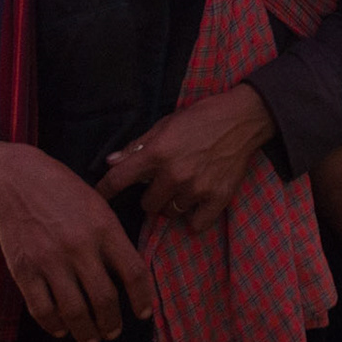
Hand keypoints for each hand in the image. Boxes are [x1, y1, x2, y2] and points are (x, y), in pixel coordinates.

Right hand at [0, 141, 154, 341]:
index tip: (143, 314)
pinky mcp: (24, 270)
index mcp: (105, 228)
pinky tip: (61, 328)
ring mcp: (51, 261)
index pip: (133, 272)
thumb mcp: (100, 205)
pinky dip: (53, 325)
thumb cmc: (65, 192)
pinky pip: (42, 309)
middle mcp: (80, 247)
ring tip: (90, 338)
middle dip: (112, 323)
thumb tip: (130, 274)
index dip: (142, 298)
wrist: (19, 180)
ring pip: (74, 311)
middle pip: (104, 298)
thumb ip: (114, 237)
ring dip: (85, 331)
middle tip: (113, 332)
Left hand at [98, 84, 275, 234]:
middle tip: (163, 183)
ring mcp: (197, 189)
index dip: (104, 191)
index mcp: (158, 153)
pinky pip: (196, 224)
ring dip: (172, 204)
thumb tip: (111, 162)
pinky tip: (198, 204)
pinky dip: (195, 217)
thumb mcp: (166, 124)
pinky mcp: (218, 198)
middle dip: (151, 195)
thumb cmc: (202, 117)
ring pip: (170, 213)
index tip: (98, 200)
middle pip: (147, 204)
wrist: (243, 118)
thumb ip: (138, 145)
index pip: (119, 179)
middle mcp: (174, 174)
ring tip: (183, 189)